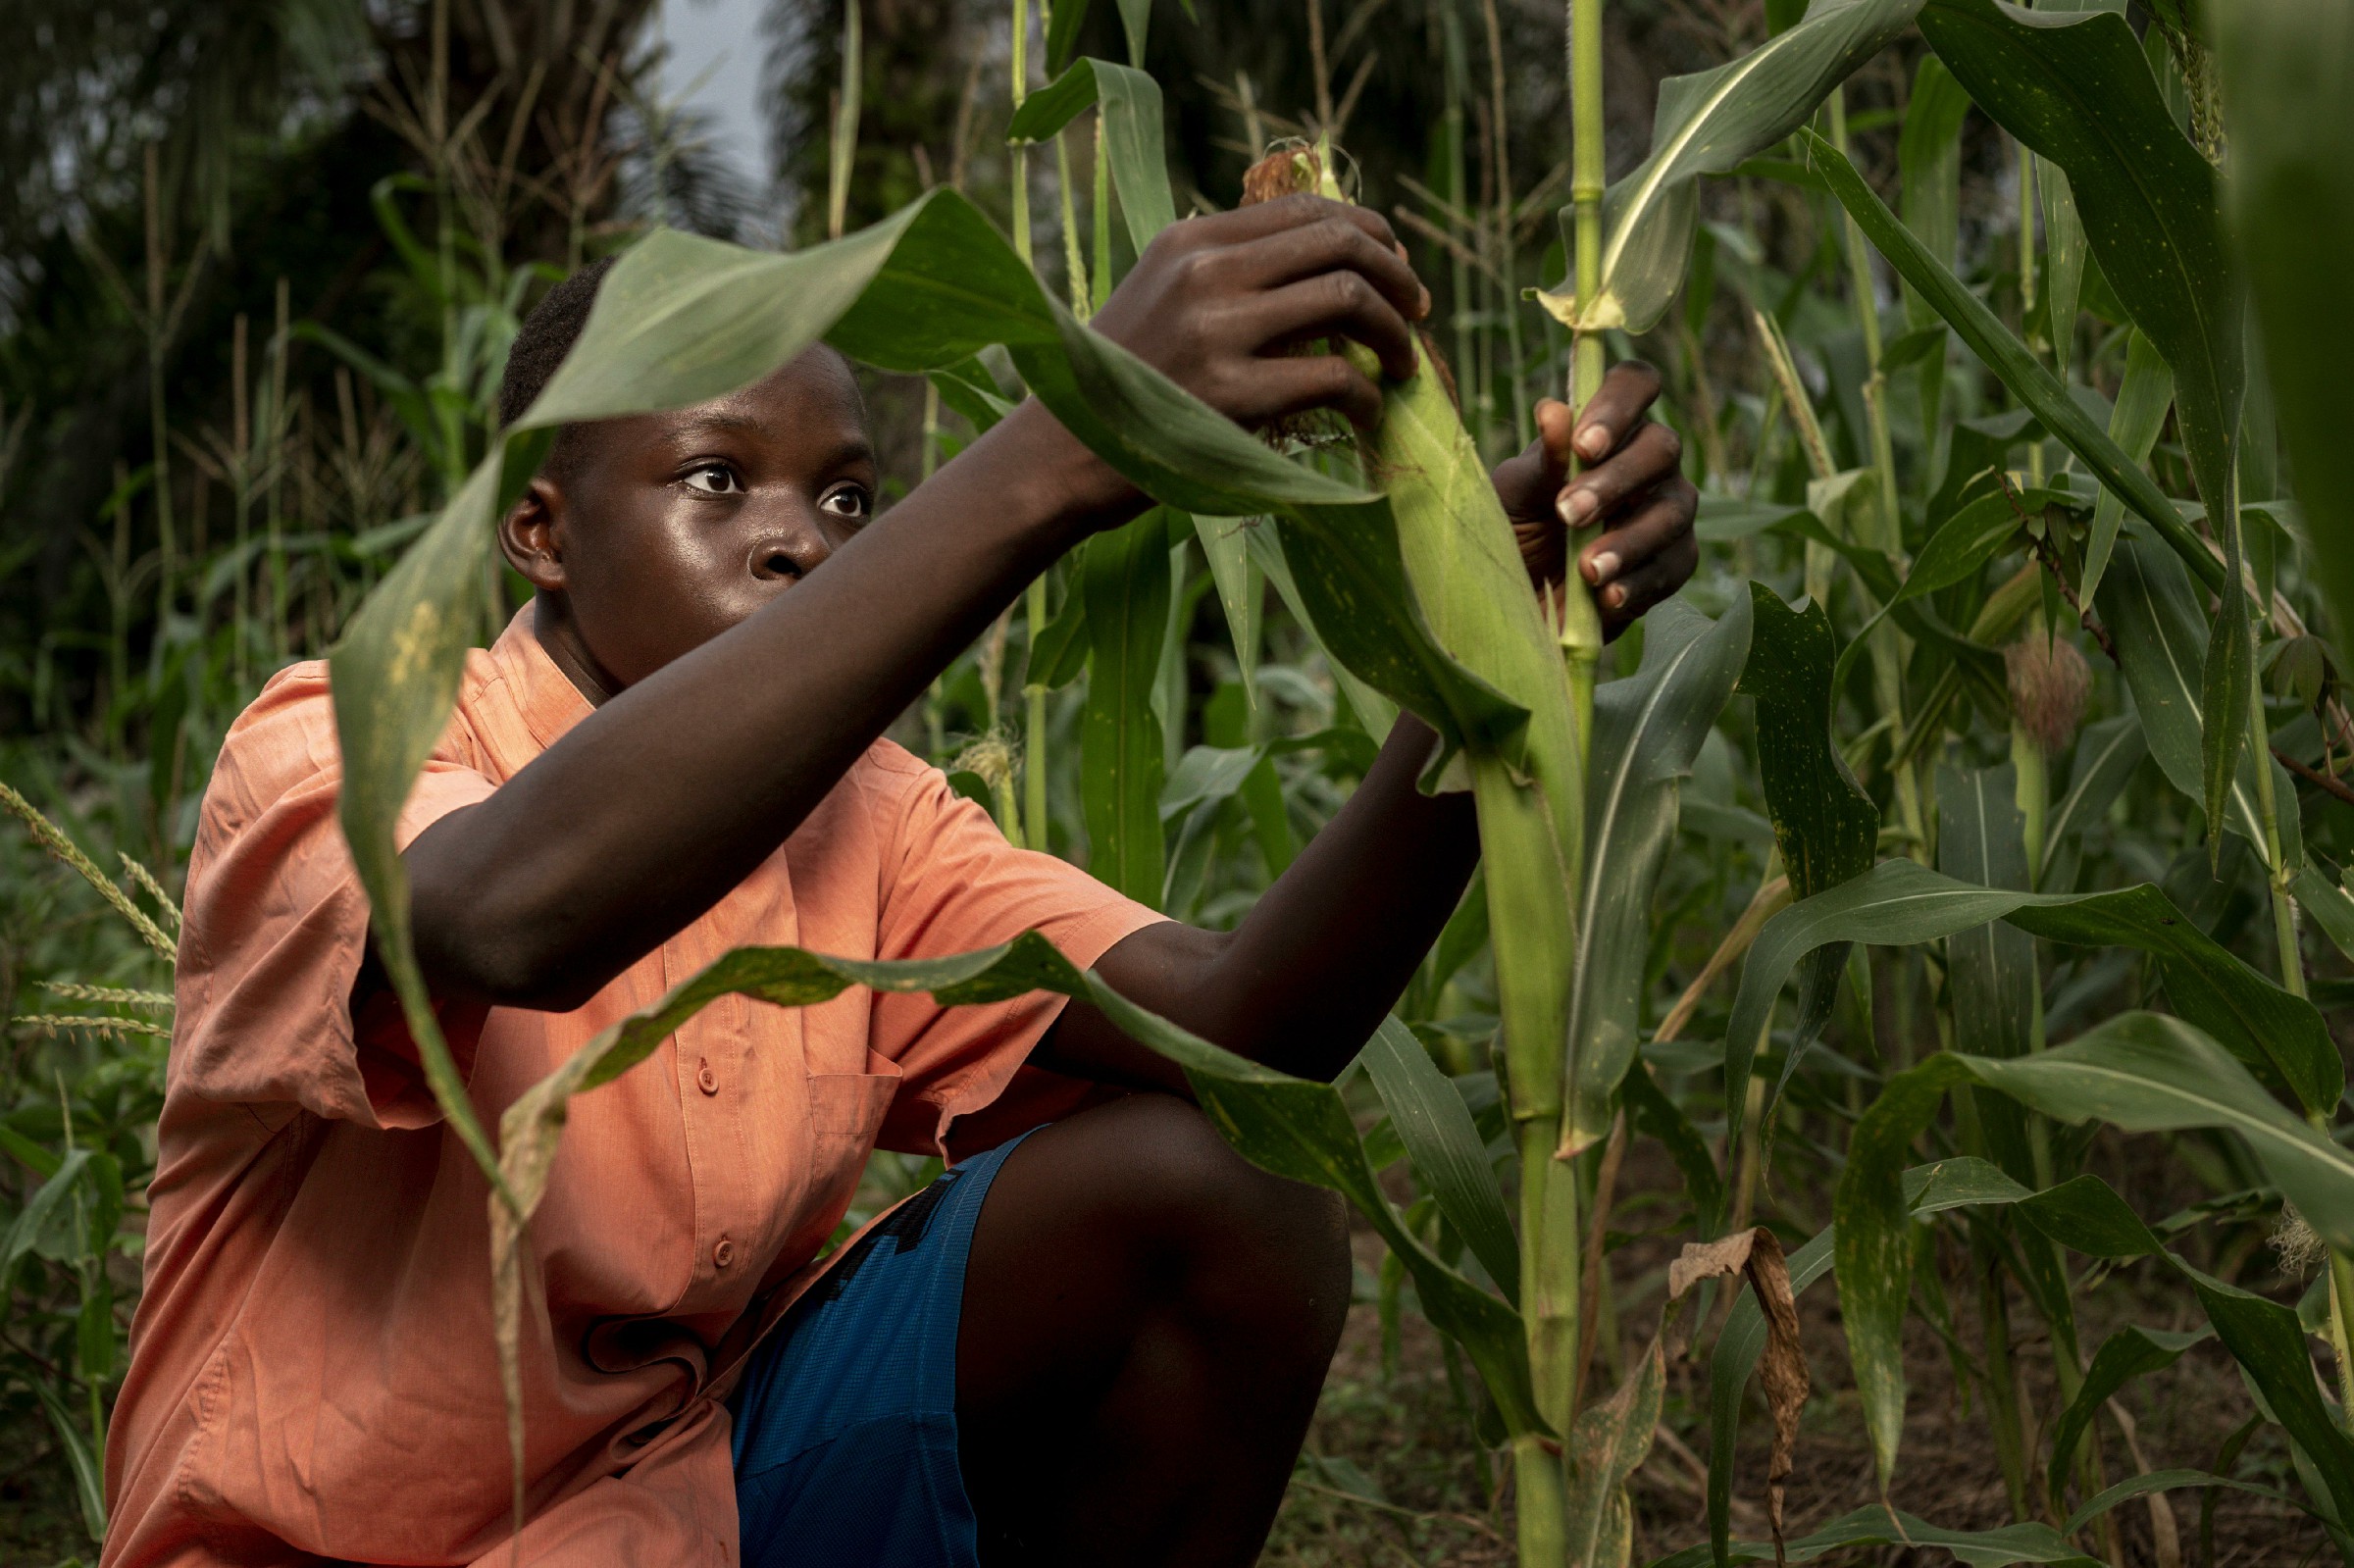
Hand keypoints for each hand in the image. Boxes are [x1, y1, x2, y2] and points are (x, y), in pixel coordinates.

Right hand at [1088, 194, 1432, 431]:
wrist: (1059, 455)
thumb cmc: (1119, 387)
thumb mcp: (1158, 299)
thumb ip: (1224, 274)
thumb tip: (1315, 262)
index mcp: (1189, 241)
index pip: (1305, 206)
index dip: (1369, 230)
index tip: (1395, 266)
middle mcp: (1205, 271)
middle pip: (1339, 240)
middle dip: (1397, 274)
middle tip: (1418, 311)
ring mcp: (1217, 331)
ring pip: (1347, 297)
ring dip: (1393, 332)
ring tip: (1401, 364)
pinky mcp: (1230, 396)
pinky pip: (1332, 379)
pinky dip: (1366, 395)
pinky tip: (1367, 413)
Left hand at [1492, 361, 1698, 638]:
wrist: (1519, 603)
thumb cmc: (1515, 534)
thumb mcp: (1514, 498)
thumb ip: (1541, 461)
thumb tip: (1553, 411)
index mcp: (1606, 430)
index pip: (1635, 385)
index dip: (1619, 405)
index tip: (1585, 445)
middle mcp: (1645, 463)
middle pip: (1662, 447)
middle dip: (1617, 480)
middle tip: (1568, 514)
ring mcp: (1666, 512)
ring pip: (1674, 510)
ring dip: (1629, 539)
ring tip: (1587, 569)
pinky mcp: (1672, 563)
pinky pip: (1675, 565)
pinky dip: (1640, 582)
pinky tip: (1607, 596)